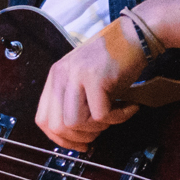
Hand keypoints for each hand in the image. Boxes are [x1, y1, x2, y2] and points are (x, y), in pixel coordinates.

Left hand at [35, 17, 146, 150]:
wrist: (137, 35)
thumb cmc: (116, 60)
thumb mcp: (85, 79)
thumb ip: (75, 101)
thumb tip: (75, 136)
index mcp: (55, 76)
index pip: (42, 119)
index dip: (60, 139)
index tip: (78, 144)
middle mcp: (61, 75)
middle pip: (57, 126)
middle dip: (80, 138)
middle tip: (100, 132)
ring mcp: (77, 75)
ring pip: (76, 123)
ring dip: (98, 128)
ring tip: (114, 115)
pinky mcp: (96, 78)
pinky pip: (101, 115)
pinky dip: (119, 117)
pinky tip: (129, 107)